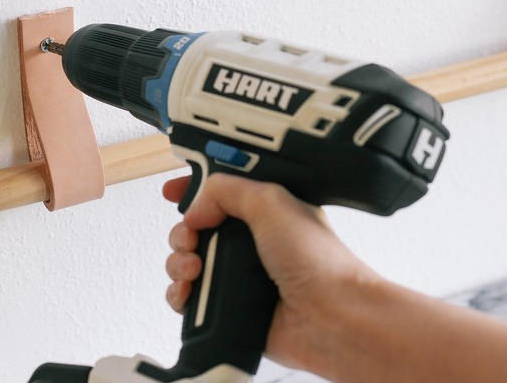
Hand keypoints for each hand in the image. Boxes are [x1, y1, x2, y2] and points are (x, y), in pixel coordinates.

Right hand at [163, 173, 379, 369]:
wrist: (331, 317)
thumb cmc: (319, 262)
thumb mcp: (272, 201)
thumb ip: (227, 190)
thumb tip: (195, 206)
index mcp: (266, 211)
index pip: (221, 192)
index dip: (195, 189)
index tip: (175, 191)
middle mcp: (253, 242)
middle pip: (197, 228)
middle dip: (183, 230)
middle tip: (191, 237)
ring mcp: (241, 276)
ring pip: (188, 262)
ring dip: (178, 262)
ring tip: (193, 267)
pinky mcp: (231, 307)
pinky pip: (190, 298)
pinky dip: (180, 294)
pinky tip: (188, 292)